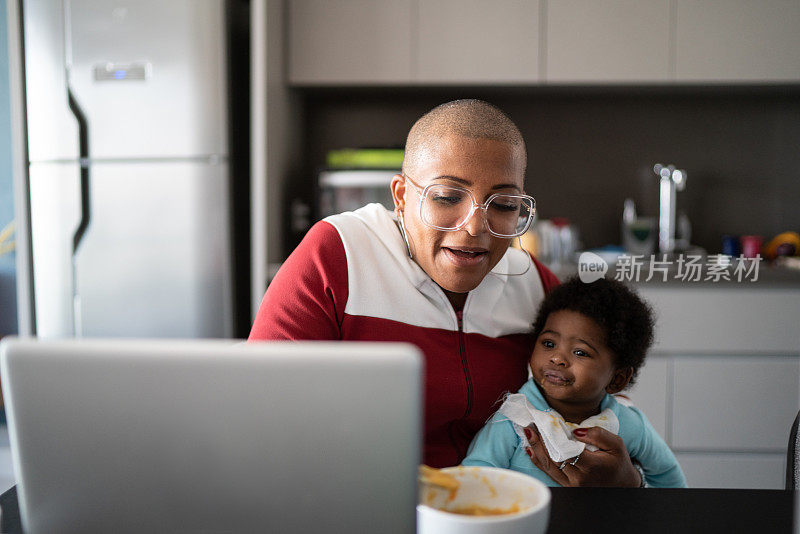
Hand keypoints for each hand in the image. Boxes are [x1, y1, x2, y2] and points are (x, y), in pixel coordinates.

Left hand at [524, 425, 640, 486]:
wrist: (622, 485)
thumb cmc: (618, 462)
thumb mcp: (616, 444)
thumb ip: (598, 435)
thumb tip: (575, 431)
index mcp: (591, 466)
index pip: (566, 450)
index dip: (552, 437)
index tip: (542, 423)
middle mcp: (579, 478)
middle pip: (553, 458)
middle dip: (539, 441)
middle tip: (530, 425)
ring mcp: (572, 484)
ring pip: (548, 466)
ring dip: (536, 448)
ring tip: (528, 433)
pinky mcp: (567, 486)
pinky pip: (549, 473)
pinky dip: (538, 460)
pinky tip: (530, 449)